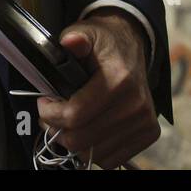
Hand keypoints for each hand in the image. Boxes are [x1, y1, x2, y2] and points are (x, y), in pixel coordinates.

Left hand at [36, 8, 159, 168]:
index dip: (50, 113)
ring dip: (73, 141)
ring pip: (94, 153)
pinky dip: (92, 150)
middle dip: (57, 129)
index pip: (75, 115)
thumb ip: (76, 38)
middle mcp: (136, 105)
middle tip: (50, 116)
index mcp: (119, 80)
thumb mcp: (87, 32)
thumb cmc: (104, 43)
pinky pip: (111, 158)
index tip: (43, 103)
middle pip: (82, 139)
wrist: (132, 47)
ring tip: (66, 122)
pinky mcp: (148, 133)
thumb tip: (70, 42)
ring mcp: (144, 122)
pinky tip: (85, 131)